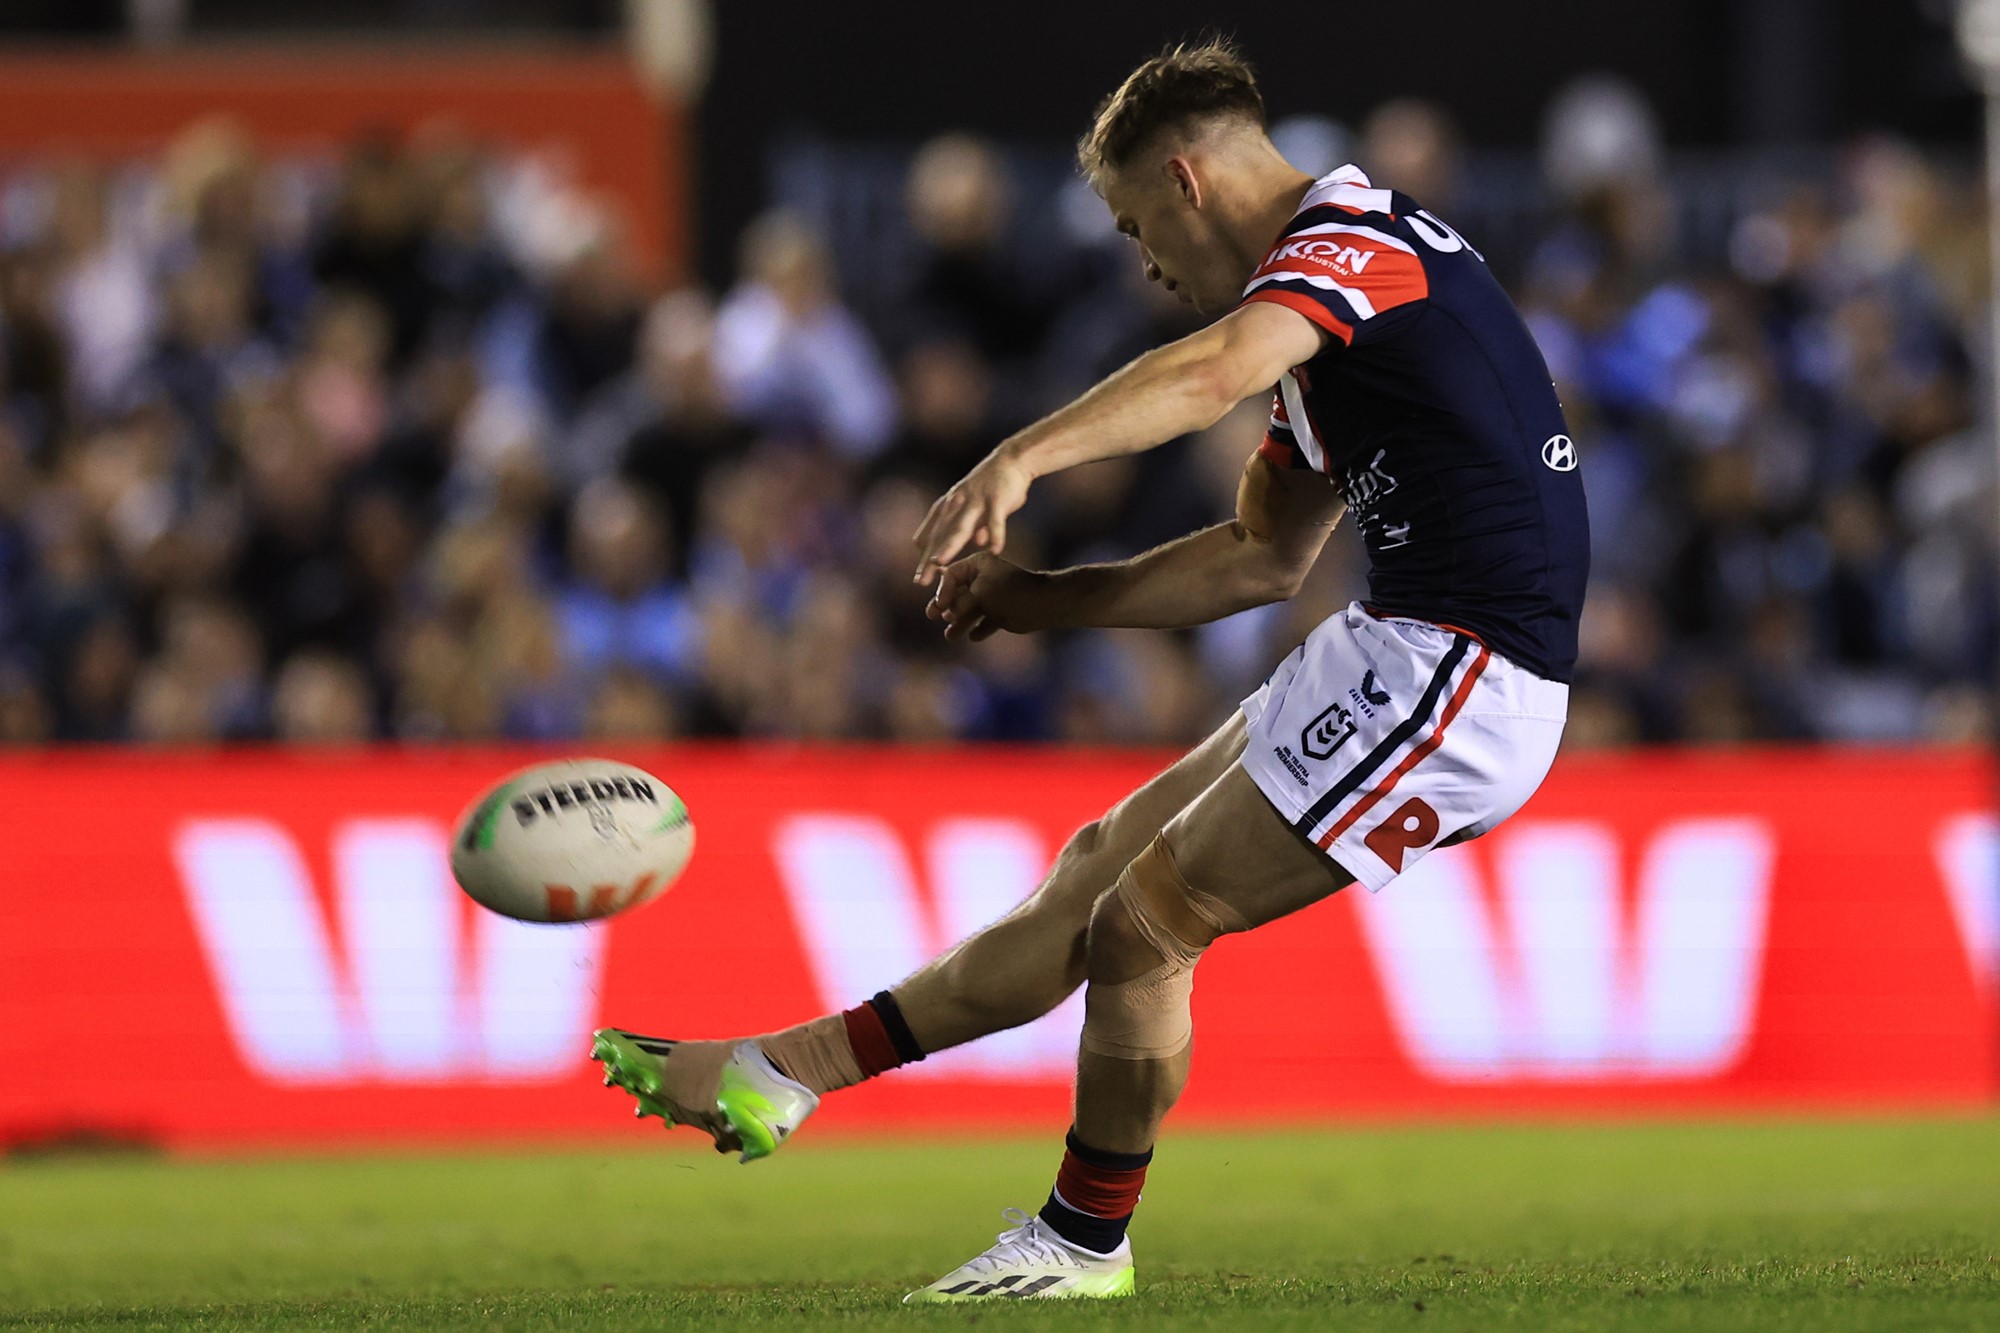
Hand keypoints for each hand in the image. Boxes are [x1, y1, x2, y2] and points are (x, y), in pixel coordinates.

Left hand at [912, 448, 1032, 584]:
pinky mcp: (997, 499)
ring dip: (950, 545)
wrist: (1012, 459)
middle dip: (929, 559)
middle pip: (941, 536)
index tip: (919, 578)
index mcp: (949, 506)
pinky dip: (995, 534)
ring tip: (940, 563)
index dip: (926, 557)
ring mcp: (976, 501)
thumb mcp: (977, 507)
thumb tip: (978, 543)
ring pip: (961, 527)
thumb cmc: (993, 486)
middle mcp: (957, 504)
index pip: (932, 536)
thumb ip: (975, 525)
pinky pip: (995, 520)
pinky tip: (993, 550)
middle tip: (920, 581)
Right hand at [925, 553, 1045, 641]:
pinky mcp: (1002, 613)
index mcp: (978, 565)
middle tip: (931, 616)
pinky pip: (986, 621)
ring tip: (951, 636)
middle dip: (946, 607)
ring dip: (960, 622)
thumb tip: (945, 614)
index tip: (939, 606)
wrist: (1042, 604)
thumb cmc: (1008, 592)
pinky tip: (974, 637)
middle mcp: (983, 578)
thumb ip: (959, 603)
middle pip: (958, 594)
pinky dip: (980, 629)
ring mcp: (993, 596)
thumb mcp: (978, 594)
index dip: (942, 591)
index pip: (951, 576)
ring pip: (970, 610)